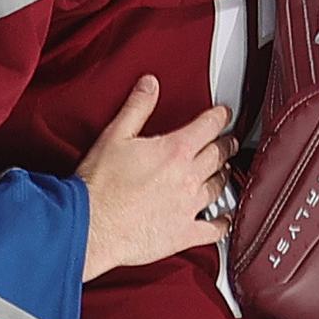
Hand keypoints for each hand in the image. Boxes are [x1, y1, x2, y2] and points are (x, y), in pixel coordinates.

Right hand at [75, 75, 234, 278]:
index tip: (223, 114)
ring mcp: (189, 207)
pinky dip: (223, 222)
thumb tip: (150, 85)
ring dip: (223, 176)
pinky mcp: (185, 233)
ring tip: (222, 171)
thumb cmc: (99, 186)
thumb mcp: (114, 136)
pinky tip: (223, 219)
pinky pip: (215, 228)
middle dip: (225, 145)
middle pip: (219, 155)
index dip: (219, 116)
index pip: (209, 126)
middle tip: (227, 142)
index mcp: (174, 150)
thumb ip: (137, 108)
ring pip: (220, 187)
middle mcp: (188, 177)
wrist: (91, 226)